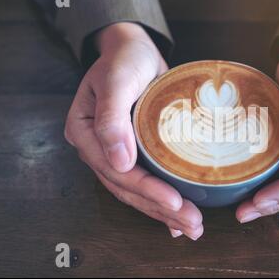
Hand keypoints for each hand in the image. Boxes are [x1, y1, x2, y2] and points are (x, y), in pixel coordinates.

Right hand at [64, 23, 202, 239]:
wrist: (134, 50)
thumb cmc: (125, 59)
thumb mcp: (117, 80)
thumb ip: (112, 118)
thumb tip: (118, 161)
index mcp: (85, 134)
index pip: (116, 171)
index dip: (146, 189)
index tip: (175, 201)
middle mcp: (99, 149)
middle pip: (128, 188)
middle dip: (160, 210)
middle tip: (193, 225)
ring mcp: (117, 153)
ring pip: (138, 191)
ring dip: (164, 212)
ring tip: (192, 228)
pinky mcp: (136, 151)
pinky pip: (146, 181)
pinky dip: (161, 201)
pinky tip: (175, 218)